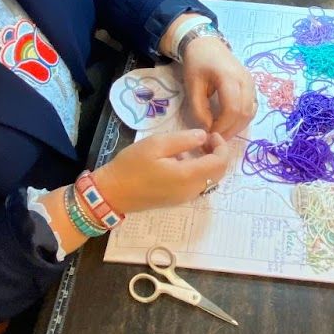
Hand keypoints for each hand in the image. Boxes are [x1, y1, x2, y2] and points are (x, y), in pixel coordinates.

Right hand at [99, 129, 230, 213]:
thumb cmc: (131, 166)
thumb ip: (183, 139)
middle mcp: (191, 190)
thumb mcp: (156, 144)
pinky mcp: (177, 200)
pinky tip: (181, 159)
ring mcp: (185, 197)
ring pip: (209, 179)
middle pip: (218, 173)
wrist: (112, 193)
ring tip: (193, 146)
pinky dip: (198, 170)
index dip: (221, 146)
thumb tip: (203, 136)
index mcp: (188, 176)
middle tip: (204, 139)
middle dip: (217, 154)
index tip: (210, 134)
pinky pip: (197, 184)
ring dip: (208, 162)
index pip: (220, 163)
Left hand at [182, 35, 256, 137]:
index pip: (232, 109)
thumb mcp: (192, 86)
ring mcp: (251, 82)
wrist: (207, 45)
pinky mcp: (252, 86)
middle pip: (244, 113)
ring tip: (222, 132)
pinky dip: (243, 119)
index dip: (223, 126)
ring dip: (238, 126)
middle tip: (216, 139)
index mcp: (229, 77)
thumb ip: (199, 109)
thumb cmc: (197, 63)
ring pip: (250, 112)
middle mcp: (245, 80)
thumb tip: (209, 129)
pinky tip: (230, 123)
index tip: (210, 134)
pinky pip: (252, 107)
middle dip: (231, 130)